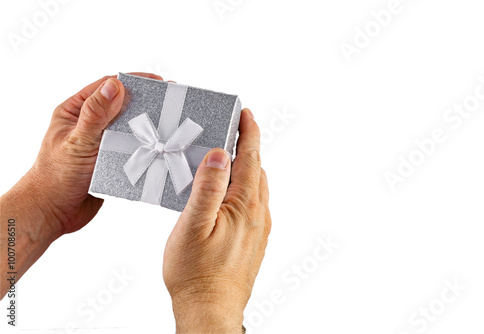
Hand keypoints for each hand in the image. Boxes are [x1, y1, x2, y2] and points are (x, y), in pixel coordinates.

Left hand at [28, 72, 161, 235]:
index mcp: (75, 111)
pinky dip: (145, 148)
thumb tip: (115, 85)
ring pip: (129, 128)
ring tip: (169, 124)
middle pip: (122, 106)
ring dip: (146, 127)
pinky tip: (159, 148)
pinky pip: (131, 149)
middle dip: (145, 103)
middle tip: (169, 102)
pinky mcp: (111, 161)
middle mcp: (89, 124)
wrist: (53, 213)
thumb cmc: (56, 176)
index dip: (132, 82)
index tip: (157, 81)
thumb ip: (95, 114)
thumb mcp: (77, 141)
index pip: (106, 87)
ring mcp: (101, 143)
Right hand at [163, 109, 271, 332]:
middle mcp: (258, 214)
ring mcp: (258, 228)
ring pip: (256, 187)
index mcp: (244, 205)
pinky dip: (243, 188)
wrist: (211, 310)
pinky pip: (253, 204)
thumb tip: (221, 155)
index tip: (247, 114)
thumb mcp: (194, 226)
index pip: (251, 158)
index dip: (249, 133)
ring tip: (229, 158)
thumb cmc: (196, 273)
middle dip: (248, 147)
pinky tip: (228, 194)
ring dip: (246, 168)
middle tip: (234, 130)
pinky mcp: (254, 240)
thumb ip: (208, 188)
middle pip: (256, 170)